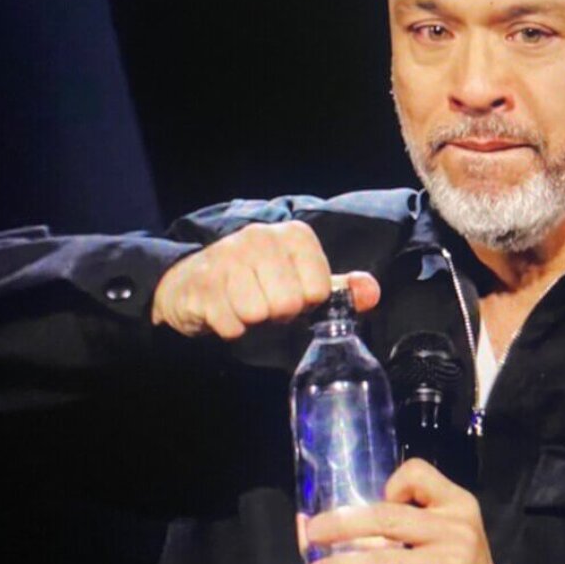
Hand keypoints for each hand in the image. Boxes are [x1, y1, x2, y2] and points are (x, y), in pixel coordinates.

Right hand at [151, 221, 379, 337]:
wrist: (192, 279)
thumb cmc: (255, 280)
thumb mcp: (300, 279)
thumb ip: (339, 288)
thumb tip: (372, 293)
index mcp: (293, 235)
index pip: (319, 289)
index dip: (306, 302)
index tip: (290, 294)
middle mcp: (260, 237)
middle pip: (288, 303)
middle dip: (278, 314)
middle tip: (265, 304)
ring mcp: (228, 258)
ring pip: (258, 313)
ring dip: (252, 321)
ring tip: (244, 305)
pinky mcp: (203, 284)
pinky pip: (231, 324)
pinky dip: (230, 328)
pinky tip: (224, 312)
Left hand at [302, 459, 501, 563]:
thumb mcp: (450, 536)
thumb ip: (409, 522)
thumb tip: (325, 520)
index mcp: (459, 506)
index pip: (419, 474)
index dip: (393, 482)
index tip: (378, 499)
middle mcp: (456, 531)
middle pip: (385, 518)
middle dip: (340, 525)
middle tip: (311, 534)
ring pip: (379, 562)